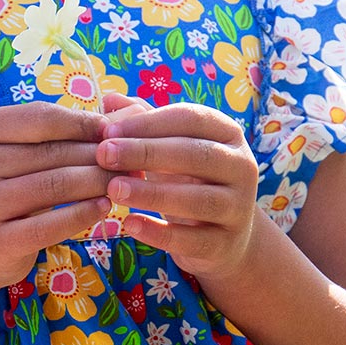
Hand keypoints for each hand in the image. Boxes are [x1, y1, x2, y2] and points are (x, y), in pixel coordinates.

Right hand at [0, 101, 112, 294]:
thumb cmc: (0, 189)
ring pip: (55, 185)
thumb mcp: (11, 154)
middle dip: (97, 154)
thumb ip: (51, 134)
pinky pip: (51, 225)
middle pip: (51, 153)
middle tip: (129, 158)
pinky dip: (83, 214)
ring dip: (97, 182)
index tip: (113, 130)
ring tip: (122, 181)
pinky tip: (104, 208)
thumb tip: (115, 119)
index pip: (40, 118)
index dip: (82, 123)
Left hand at [93, 91, 259, 280]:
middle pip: (195, 155)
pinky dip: (160, 234)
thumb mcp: (171, 149)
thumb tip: (110, 100)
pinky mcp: (226, 244)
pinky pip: (192, 239)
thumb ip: (144, 124)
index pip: (191, 119)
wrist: (225, 237)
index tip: (109, 131)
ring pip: (197, 199)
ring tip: (113, 189)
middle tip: (104, 155)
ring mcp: (238, 208)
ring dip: (152, 193)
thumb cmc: (190, 181)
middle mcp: (241, 167)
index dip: (149, 123)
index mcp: (228, 134)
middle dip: (146, 153)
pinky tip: (130, 224)